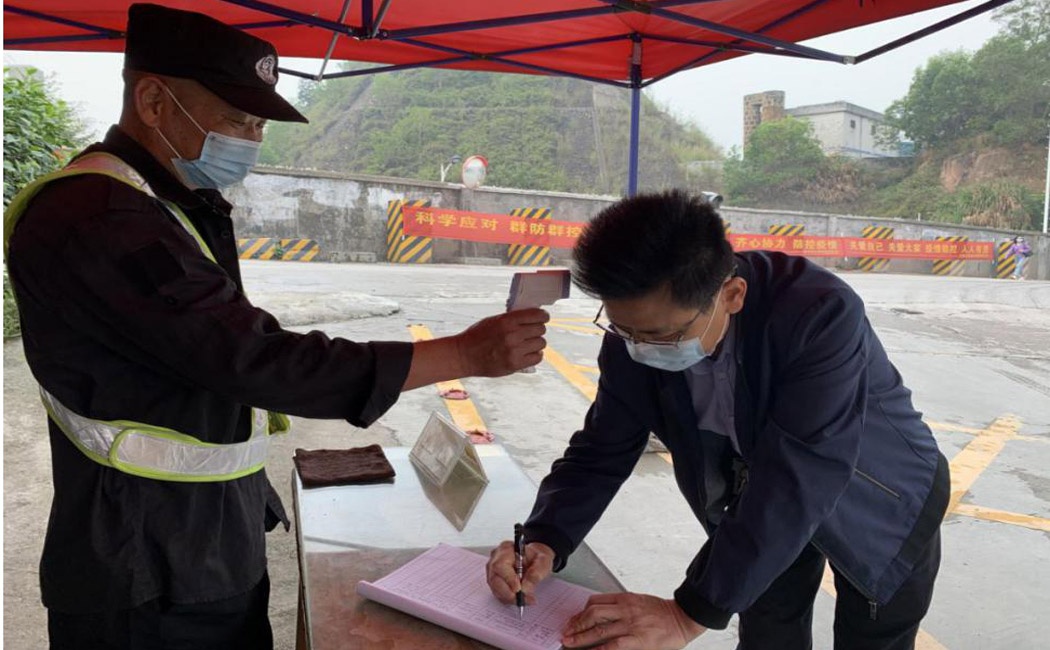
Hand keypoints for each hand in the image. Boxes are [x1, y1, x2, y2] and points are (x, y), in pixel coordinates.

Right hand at [455, 308, 548, 376]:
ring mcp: (514, 351)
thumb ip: (512, 319)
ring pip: (541, 343)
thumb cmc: (477, 336)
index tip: (543, 318)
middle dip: (538, 330)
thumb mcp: (493, 320)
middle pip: (541, 329)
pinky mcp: (514, 365)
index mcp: (507, 321)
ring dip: (537, 343)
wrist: (463, 356)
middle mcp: (512, 335)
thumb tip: (532, 317)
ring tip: (528, 344)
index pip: (537, 315)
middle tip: (532, 332)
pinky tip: (528, 353)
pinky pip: (537, 358)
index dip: (543, 316)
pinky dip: (535, 355)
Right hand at [486, 540, 554, 605]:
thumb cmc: (536, 557)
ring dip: (510, 598)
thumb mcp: (543, 561)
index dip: (508, 579)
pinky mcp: (494, 581)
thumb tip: (525, 588)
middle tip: (523, 600)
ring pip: (495, 589)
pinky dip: (508, 599)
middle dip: (508, 593)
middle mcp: (495, 559)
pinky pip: (498, 593)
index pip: (500, 565)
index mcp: (506, 549)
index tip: (519, 590)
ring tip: (526, 600)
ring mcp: (493, 570)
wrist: (534, 559)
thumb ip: (536, 573)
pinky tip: (520, 598)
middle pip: (494, 579)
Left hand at [561, 593, 706, 649]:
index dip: (581, 611)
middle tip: (566, 631)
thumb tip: (602, 615)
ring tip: (569, 642)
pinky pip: (612, 645)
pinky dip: (598, 649)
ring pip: (598, 629)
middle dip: (576, 623)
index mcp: (625, 598)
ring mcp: (630, 624)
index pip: (595, 601)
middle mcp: (625, 609)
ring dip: (580, 636)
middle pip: (592, 613)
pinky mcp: (637, 640)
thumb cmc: (662, 612)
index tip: (574, 619)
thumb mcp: (639, 601)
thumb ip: (621, 606)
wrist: (682, 618)